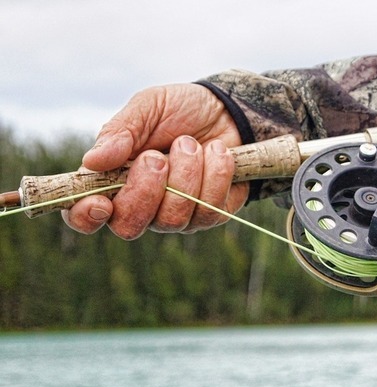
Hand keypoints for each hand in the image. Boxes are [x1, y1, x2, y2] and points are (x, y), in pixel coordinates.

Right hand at [62, 84, 248, 238]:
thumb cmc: (180, 110)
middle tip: (156, 156)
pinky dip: (214, 174)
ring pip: (172, 219)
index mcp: (113, 181)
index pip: (86, 215)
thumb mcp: (148, 107)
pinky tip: (217, 151)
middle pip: (129, 226)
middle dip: (145, 190)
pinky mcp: (211, 214)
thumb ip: (120, 131)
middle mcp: (143, 206)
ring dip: (184, 174)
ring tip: (190, 143)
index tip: (100, 201)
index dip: (86, 216)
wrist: (227, 110)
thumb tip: (91, 161)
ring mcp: (178, 214)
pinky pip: (210, 210)